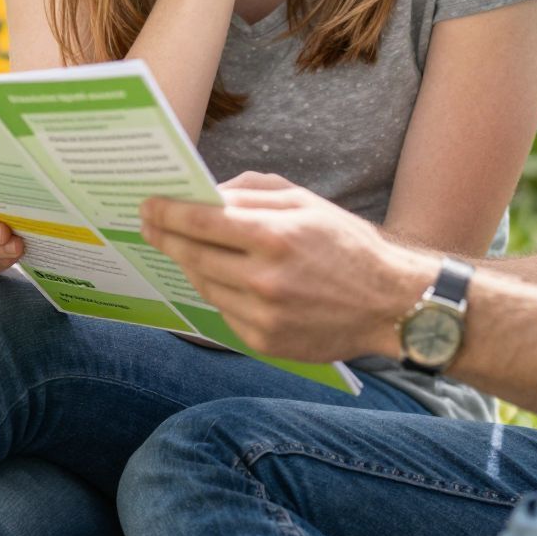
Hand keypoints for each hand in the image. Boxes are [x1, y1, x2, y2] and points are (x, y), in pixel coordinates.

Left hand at [139, 173, 429, 362]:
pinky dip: (218, 291)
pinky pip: (224, 311)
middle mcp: (264, 278)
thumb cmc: (346, 244)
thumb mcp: (305, 201)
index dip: (167, 213)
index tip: (147, 205)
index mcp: (274, 235)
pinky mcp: (264, 342)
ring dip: (189, 263)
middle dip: (165, 236)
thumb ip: (252, 193)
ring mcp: (262, 315)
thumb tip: (206, 194)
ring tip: (182, 247)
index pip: (201, 221)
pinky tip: (220, 277)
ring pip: (204, 284)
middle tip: (148, 224)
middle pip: (193, 255)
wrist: (389, 303)